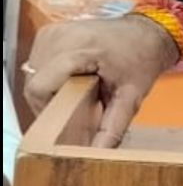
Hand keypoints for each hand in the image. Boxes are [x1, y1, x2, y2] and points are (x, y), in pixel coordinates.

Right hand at [22, 15, 181, 147]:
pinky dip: (49, 76)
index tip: (66, 119)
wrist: (147, 32)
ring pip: (32, 74)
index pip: (39, 88)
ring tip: (76, 93)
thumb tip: (97, 153)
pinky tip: (71, 80)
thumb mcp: (131, 98)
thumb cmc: (142, 61)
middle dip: (51, 103)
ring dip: (49, 90)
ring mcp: (52, 32)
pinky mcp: (49, 32)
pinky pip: (36, 63)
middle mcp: (59, 37)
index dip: (47, 111)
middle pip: (34, 83)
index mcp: (79, 50)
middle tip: (76, 108)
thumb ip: (113, 128)